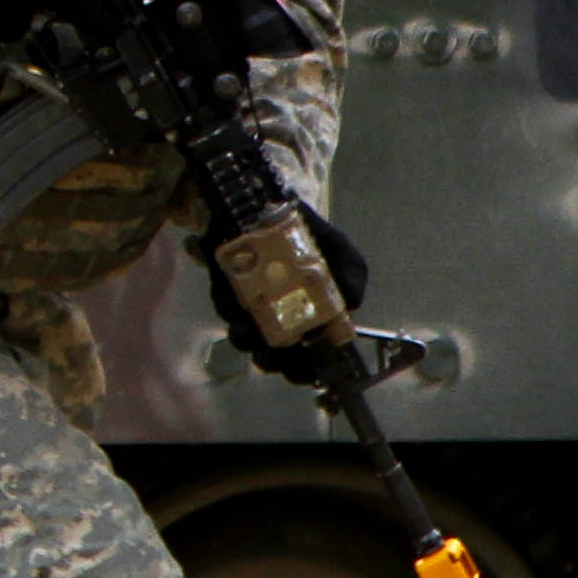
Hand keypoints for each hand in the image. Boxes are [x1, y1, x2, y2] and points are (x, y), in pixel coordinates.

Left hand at [207, 201, 367, 384]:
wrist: (270, 203)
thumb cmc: (310, 236)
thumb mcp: (341, 254)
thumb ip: (351, 277)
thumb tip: (352, 304)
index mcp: (312, 318)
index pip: (312, 358)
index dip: (310, 371)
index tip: (310, 373)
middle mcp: (280, 319)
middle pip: (277, 357)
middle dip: (276, 363)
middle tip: (274, 358)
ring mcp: (251, 308)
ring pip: (247, 339)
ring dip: (249, 342)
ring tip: (252, 334)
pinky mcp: (226, 292)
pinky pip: (226, 308)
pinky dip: (232, 311)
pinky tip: (239, 306)